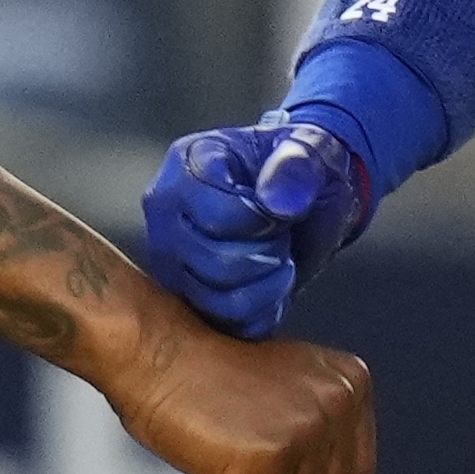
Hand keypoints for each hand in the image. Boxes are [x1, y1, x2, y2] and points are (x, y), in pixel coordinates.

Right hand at [101, 308, 374, 473]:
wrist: (156, 352)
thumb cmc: (210, 377)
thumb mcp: (279, 410)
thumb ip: (319, 459)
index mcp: (351, 382)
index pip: (355, 472)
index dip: (304, 468)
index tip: (265, 426)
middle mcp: (340, 402)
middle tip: (241, 433)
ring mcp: (310, 429)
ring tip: (231, 443)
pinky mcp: (275, 456)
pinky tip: (217, 454)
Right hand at [138, 113, 377, 341]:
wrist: (298, 196)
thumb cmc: (296, 169)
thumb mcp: (311, 150)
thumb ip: (296, 165)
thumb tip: (278, 203)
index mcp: (185, 167)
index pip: (219, 218)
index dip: (265, 222)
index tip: (281, 209)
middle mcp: (164, 217)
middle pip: (217, 263)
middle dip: (269, 253)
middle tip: (282, 234)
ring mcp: (171, 262)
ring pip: (220, 300)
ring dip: (269, 284)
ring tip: (279, 256)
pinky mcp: (187, 298)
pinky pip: (229, 323)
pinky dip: (263, 309)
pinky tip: (272, 281)